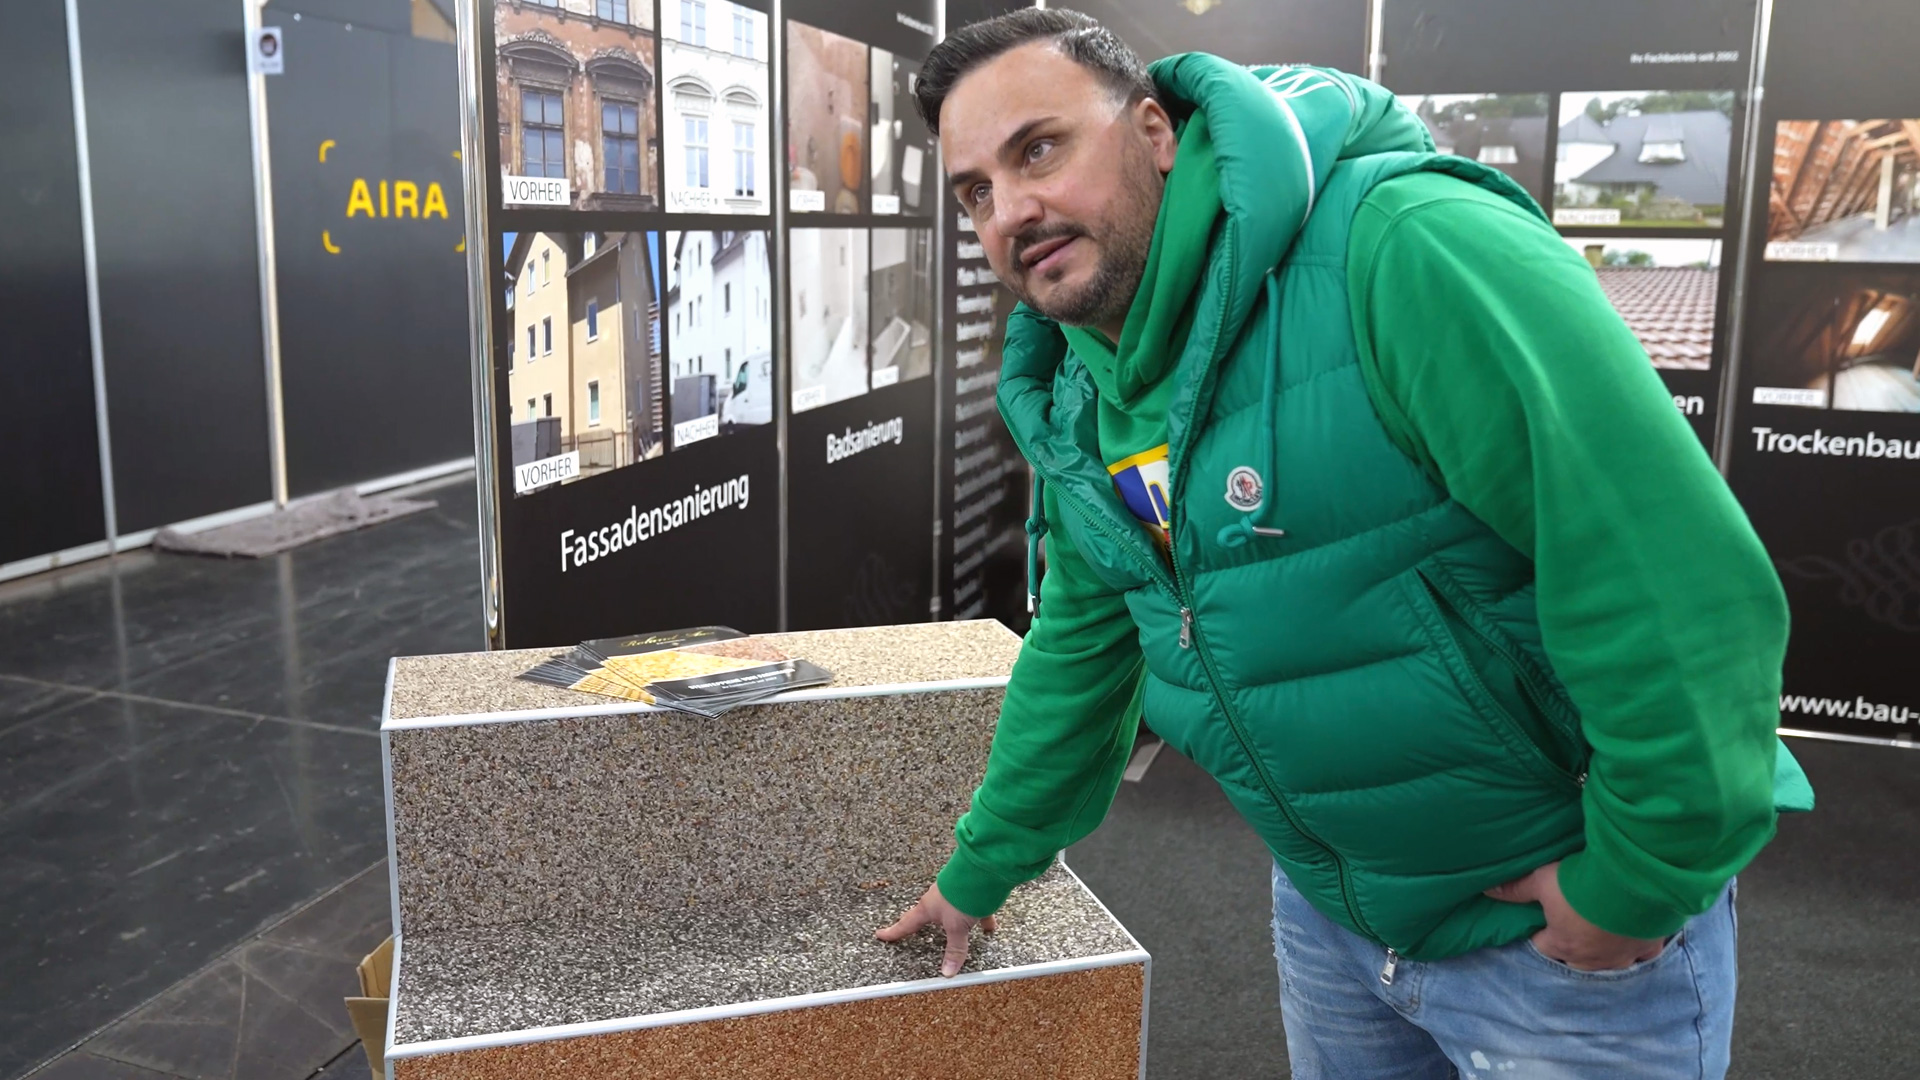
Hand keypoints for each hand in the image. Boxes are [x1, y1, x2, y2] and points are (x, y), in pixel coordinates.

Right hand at [876, 883, 997, 977]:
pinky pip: (973, 907)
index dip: (893, 932)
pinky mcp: (971, 890)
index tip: (881, 934)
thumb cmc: (961, 893)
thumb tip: (947, 972)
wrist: (983, 868)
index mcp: (928, 907)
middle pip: (926, 915)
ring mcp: (954, 893)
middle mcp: (938, 898)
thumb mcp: (957, 927)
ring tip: (958, 930)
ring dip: (954, 920)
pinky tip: (989, 926)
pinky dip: (980, 917)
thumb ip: (954, 949)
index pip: (906, 924)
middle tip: (912, 928)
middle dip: (921, 922)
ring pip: (951, 910)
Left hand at [1485, 861, 1666, 970]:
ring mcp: (1621, 956)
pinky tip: (1635, 940)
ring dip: (1603, 951)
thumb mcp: (1543, 880)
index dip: (1542, 934)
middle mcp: (1590, 958)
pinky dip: (1637, 949)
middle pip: (1575, 959)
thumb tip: (1488, 890)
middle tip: (1574, 927)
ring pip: (1608, 963)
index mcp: (1563, 943)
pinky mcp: (1647, 948)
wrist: (1633, 883)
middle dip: (1572, 947)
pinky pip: (1641, 955)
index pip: (1544, 947)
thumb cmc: (1581, 884)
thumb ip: (1517, 888)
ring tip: (1602, 934)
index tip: (1543, 922)